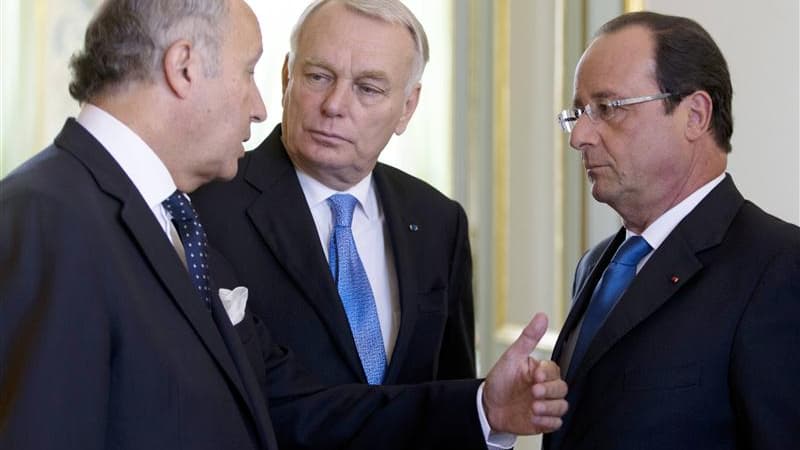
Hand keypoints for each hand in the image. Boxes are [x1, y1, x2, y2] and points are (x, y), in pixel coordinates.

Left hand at [482, 313, 567, 434]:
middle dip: (549, 391)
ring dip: (550, 408)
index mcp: (540, 371)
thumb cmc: (500, 380)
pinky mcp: (543, 421)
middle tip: (533, 392)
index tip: (535, 376)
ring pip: (562, 407)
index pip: (554, 371)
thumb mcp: (512, 356)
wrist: (488, 406)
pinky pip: (556, 424)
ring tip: (533, 408)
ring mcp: (545, 405)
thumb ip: (529, 337)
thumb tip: (542, 316)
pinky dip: (548, 422)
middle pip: (562, 389)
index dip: (547, 374)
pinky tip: (535, 418)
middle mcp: (545, 388)